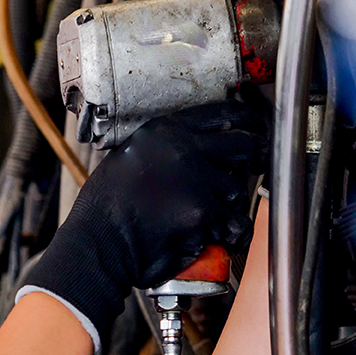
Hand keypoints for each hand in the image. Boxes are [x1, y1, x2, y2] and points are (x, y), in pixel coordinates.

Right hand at [19, 100, 266, 348]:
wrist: (99, 241)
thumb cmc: (106, 206)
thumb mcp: (129, 156)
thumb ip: (162, 149)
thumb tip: (192, 149)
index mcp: (166, 132)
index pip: (221, 113)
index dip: (246, 120)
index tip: (255, 126)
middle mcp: (185, 150)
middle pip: (243, 146)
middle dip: (255, 157)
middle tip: (256, 164)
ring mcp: (198, 183)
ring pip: (238, 190)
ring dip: (230, 204)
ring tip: (211, 215)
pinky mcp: (204, 216)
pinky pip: (236, 223)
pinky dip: (231, 233)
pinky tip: (218, 236)